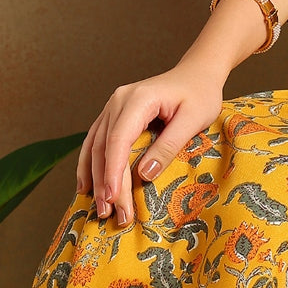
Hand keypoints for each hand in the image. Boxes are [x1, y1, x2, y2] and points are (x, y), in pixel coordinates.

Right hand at [75, 61, 224, 225]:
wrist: (197, 73)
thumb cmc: (201, 94)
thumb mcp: (194, 119)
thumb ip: (169, 145)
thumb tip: (145, 175)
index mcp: (139, 98)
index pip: (119, 140)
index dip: (113, 172)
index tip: (113, 198)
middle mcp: (118, 100)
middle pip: (105, 147)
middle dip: (105, 183)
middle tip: (110, 214)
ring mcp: (113, 106)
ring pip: (95, 146)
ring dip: (95, 178)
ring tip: (99, 208)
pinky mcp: (114, 114)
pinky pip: (96, 141)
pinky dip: (90, 165)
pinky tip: (87, 186)